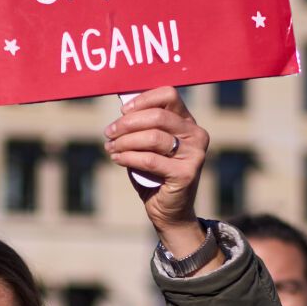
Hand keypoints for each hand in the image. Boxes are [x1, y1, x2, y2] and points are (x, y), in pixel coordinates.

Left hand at [105, 87, 214, 260]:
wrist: (169, 210)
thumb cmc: (155, 174)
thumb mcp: (148, 145)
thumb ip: (141, 126)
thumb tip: (122, 109)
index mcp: (188, 122)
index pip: (169, 95)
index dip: (143, 99)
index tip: (123, 111)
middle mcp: (197, 135)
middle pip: (158, 116)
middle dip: (128, 123)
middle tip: (109, 132)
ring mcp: (195, 154)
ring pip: (153, 137)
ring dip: (125, 141)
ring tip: (111, 148)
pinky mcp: (186, 173)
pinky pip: (150, 160)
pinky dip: (129, 158)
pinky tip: (117, 159)